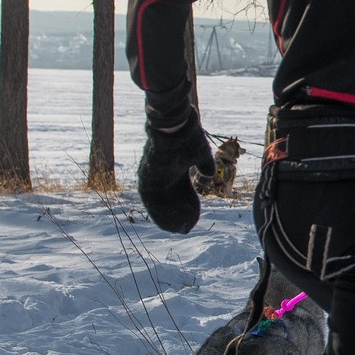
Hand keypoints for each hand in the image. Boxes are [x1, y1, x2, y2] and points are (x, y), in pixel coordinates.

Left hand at [137, 109, 214, 232]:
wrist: (175, 126)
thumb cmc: (188, 136)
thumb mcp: (201, 153)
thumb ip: (204, 164)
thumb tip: (209, 174)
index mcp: (172, 169)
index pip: (179, 193)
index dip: (188, 204)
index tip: (194, 216)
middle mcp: (160, 175)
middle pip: (168, 201)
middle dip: (177, 215)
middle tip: (186, 227)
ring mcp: (151, 178)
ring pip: (158, 205)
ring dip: (168, 218)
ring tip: (180, 229)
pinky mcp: (146, 179)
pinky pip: (151, 203)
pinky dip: (161, 214)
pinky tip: (172, 222)